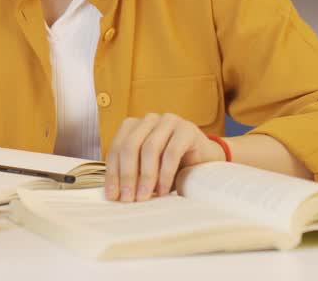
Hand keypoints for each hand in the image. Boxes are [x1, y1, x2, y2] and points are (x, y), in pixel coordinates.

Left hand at [104, 113, 226, 202]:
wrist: (205, 161)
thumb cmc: (172, 167)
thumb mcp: (147, 171)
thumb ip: (131, 175)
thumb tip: (113, 194)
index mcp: (134, 126)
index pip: (116, 148)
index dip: (112, 173)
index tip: (113, 196)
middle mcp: (149, 120)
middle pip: (130, 146)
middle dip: (127, 175)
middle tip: (128, 198)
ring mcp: (168, 121)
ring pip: (149, 148)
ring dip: (146, 176)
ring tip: (145, 196)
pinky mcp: (187, 129)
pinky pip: (171, 152)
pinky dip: (165, 174)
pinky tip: (163, 190)